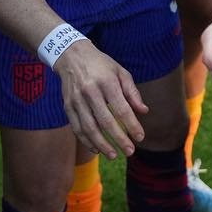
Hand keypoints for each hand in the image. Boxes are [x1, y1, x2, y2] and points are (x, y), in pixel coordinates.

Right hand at [54, 40, 147, 159]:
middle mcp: (90, 92)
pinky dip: (86, 141)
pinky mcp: (67, 107)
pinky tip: (96, 149)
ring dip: (102, 144)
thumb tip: (143, 112)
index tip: (140, 137)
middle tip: (129, 151)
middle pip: (105, 121)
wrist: (72, 56)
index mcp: (107, 82)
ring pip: (89, 128)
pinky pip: (77, 128)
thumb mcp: (120, 72)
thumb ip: (132, 92)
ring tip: (113, 155)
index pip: (121, 108)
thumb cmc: (101, 65)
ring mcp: (76, 100)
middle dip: (118, 139)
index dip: (131, 125)